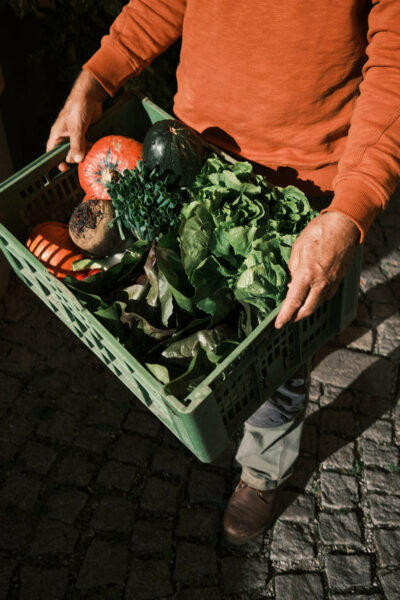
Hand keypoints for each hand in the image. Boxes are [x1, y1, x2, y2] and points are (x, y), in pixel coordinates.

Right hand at [46, 70, 108, 171]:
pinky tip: (93, 143)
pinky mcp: (84, 133)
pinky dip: (89, 146)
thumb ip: (76, 145)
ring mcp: (75, 135)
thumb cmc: (78, 108)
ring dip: (84, 152)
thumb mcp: (76, 128)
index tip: (65, 168)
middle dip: (75, 156)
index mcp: (57, 134)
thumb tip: (76, 160)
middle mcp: (65, 136)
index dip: (57, 161)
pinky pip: (85, 145)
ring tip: (89, 146)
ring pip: (78, 150)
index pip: (52, 151)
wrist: (91, 96)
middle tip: (82, 155)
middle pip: (67, 153)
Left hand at [275, 211, 359, 328]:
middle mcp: (320, 282)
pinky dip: (318, 298)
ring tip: (298, 308)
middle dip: (296, 317)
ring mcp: (332, 281)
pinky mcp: (339, 278)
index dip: (285, 315)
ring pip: (319, 303)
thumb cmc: (318, 233)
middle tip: (287, 319)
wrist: (343, 226)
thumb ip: (292, 268)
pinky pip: (327, 294)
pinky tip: (312, 295)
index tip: (278, 324)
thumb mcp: (297, 248)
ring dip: (308, 308)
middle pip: (308, 309)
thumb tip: (291, 282)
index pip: (293, 302)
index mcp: (306, 274)